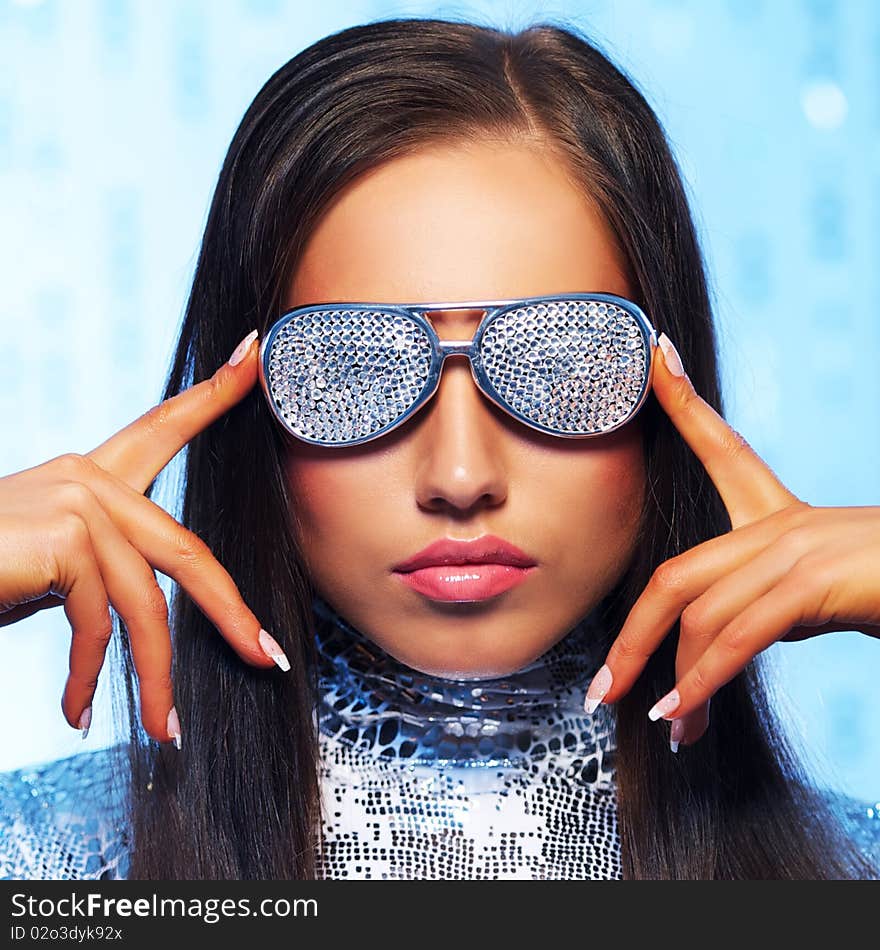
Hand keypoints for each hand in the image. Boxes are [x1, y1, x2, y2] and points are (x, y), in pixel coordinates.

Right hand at [0, 329, 290, 745]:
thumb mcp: (49, 569)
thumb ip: (99, 569)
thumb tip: (143, 615)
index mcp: (92, 477)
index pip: (164, 425)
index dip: (216, 392)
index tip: (259, 352)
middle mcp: (89, 476)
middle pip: (187, 550)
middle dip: (230, 613)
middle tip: (265, 658)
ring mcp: (77, 499)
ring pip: (147, 601)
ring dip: (155, 676)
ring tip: (166, 730)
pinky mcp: (63, 533)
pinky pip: (100, 619)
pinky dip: (92, 675)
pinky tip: (77, 710)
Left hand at [584, 332, 879, 749]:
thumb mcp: (816, 592)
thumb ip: (763, 603)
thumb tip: (722, 644)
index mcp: (776, 513)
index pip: (719, 443)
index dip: (681, 397)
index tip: (652, 352)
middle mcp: (778, 523)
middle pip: (674, 577)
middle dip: (631, 640)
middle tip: (603, 691)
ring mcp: (796, 548)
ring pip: (701, 614)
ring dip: (673, 682)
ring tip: (662, 727)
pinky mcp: (814, 582)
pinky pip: (739, 637)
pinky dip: (704, 682)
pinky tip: (682, 717)